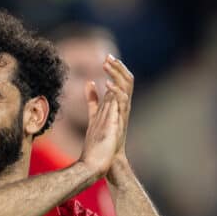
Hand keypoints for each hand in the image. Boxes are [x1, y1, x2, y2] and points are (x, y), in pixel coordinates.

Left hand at [80, 54, 133, 177]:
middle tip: (107, 56)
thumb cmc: (100, 139)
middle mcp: (123, 106)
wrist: (104, 159)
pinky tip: (107, 84)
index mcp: (118, 103)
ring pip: (127, 88)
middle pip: (126, 80)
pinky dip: (116, 92)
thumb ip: (93, 99)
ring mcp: (123, 113)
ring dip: (117, 75)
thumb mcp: (95, 113)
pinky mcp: (121, 120)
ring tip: (106, 65)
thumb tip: (89, 83)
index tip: (106, 57)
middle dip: (118, 67)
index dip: (115, 68)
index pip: (121, 80)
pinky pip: (123, 102)